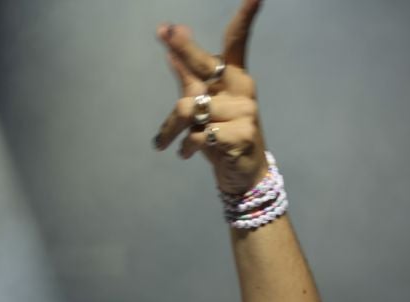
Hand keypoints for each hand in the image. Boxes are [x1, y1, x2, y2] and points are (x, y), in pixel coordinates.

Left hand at [150, 0, 268, 196]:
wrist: (243, 175)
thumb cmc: (221, 134)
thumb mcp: (204, 103)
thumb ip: (187, 72)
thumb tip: (171, 41)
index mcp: (234, 76)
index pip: (237, 41)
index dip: (245, 18)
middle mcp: (242, 89)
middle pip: (207, 63)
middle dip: (184, 47)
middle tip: (165, 31)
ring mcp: (244, 112)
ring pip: (191, 107)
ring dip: (171, 128)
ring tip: (165, 141)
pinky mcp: (240, 135)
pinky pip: (199, 134)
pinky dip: (186, 146)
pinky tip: (185, 153)